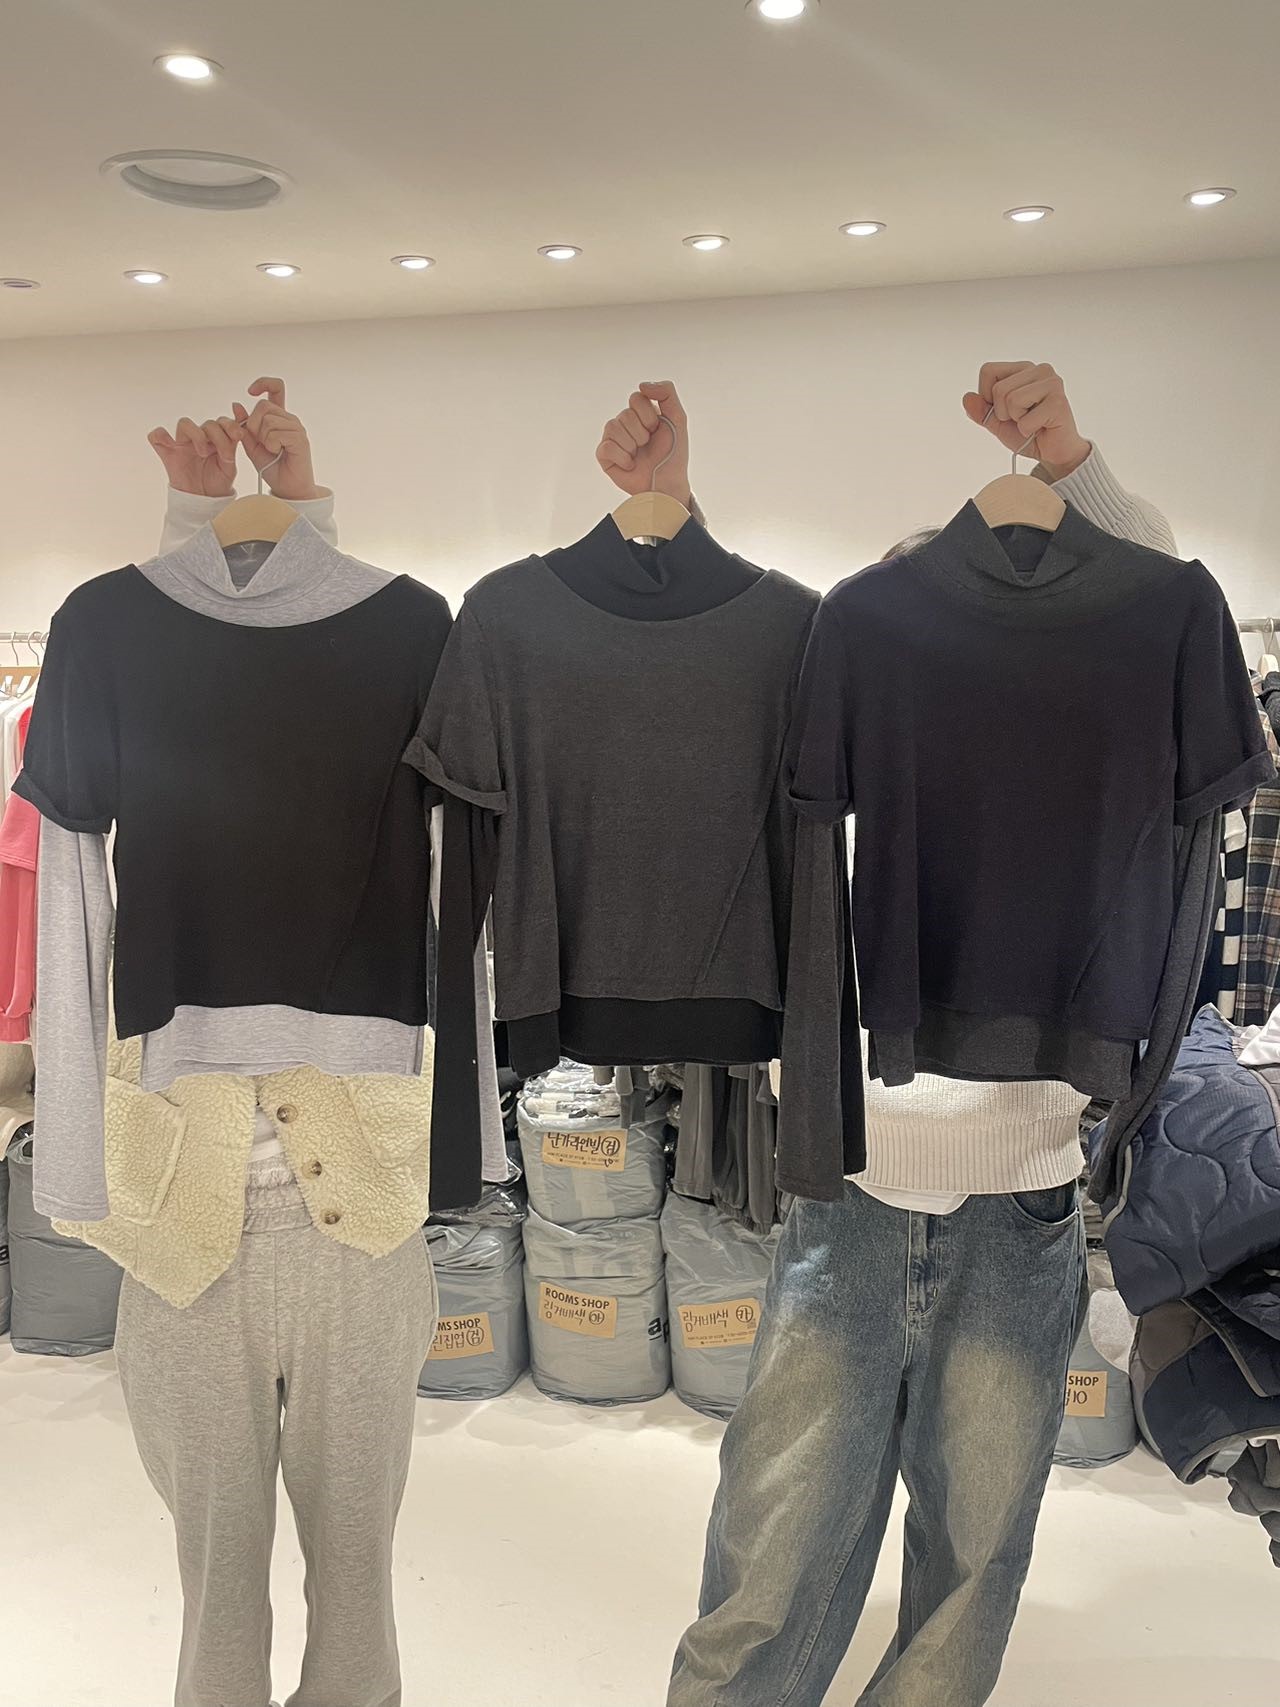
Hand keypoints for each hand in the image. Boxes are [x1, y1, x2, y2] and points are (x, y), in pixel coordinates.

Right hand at [148, 415, 239, 496]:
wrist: (205, 501)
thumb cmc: (217, 482)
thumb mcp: (230, 464)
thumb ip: (232, 443)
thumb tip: (239, 421)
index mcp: (216, 440)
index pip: (221, 422)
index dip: (230, 425)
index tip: (238, 435)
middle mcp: (199, 438)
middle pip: (206, 423)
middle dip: (218, 436)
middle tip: (223, 453)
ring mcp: (182, 444)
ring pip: (184, 424)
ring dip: (197, 435)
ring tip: (203, 452)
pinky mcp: (168, 453)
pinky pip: (157, 436)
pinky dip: (161, 436)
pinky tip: (171, 444)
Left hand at [231, 377, 325, 500]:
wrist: (287, 488)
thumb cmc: (272, 467)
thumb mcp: (252, 445)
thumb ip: (244, 427)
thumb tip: (236, 404)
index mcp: (279, 417)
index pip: (276, 387)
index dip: (263, 383)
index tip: (250, 391)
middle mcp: (290, 419)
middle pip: (263, 406)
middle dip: (253, 425)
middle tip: (261, 442)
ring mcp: (297, 427)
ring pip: (268, 420)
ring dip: (262, 438)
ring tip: (272, 450)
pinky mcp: (300, 438)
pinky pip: (275, 433)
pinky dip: (271, 445)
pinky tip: (277, 453)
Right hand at [596, 381, 691, 505]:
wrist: (668, 485)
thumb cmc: (674, 454)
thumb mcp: (678, 418)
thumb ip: (667, 393)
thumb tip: (642, 385)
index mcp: (641, 413)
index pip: (636, 398)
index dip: (648, 415)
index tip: (657, 430)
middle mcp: (625, 423)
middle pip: (625, 414)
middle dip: (642, 432)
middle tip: (648, 445)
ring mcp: (613, 439)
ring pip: (613, 427)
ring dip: (632, 445)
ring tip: (639, 456)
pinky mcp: (605, 456)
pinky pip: (606, 447)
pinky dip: (622, 458)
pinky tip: (630, 465)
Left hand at [963, 362, 1091, 480]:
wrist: (1053, 452)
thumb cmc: (1028, 432)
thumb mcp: (997, 422)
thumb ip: (980, 410)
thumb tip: (967, 398)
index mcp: (1023, 369)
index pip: (987, 370)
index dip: (987, 396)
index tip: (1004, 409)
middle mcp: (1040, 370)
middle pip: (998, 389)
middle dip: (1002, 412)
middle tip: (1022, 418)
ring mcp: (1052, 383)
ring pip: (1010, 400)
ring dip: (1016, 420)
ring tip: (1032, 421)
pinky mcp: (1058, 401)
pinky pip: (1025, 419)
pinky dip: (1027, 430)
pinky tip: (1041, 428)